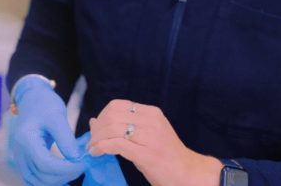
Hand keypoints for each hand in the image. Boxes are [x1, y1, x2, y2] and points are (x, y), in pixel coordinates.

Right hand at [8, 76, 86, 185]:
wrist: (32, 98)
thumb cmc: (44, 104)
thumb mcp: (57, 116)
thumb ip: (66, 138)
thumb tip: (76, 159)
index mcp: (26, 139)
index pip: (45, 164)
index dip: (66, 168)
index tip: (83, 162)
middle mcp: (20, 152)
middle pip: (41, 176)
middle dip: (65, 175)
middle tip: (82, 165)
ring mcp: (21, 158)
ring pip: (37, 182)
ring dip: (57, 180)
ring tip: (74, 170)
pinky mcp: (25, 161)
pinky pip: (34, 179)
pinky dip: (48, 181)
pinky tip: (63, 176)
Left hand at [87, 100, 221, 185]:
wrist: (188, 174)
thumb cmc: (166, 157)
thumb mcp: (146, 135)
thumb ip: (122, 126)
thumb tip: (93, 121)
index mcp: (152, 113)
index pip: (117, 105)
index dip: (102, 116)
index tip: (97, 129)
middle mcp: (151, 121)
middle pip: (112, 116)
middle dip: (97, 129)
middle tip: (92, 140)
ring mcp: (150, 137)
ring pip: (112, 128)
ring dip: (97, 138)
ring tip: (93, 148)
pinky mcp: (146, 153)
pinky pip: (116, 144)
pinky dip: (101, 147)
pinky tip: (97, 153)